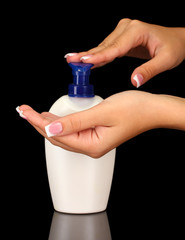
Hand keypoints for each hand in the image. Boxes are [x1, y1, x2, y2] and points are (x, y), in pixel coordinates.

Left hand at [17, 91, 184, 157]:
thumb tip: (51, 129)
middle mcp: (91, 147)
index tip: (25, 112)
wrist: (152, 110)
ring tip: (33, 114)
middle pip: (58, 137)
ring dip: (48, 123)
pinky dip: (60, 123)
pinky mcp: (95, 134)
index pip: (58, 134)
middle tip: (24, 111)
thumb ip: (76, 122)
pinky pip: (73, 131)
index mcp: (92, 145)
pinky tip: (53, 118)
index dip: (38, 122)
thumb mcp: (102, 112)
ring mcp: (93, 141)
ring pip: (64, 134)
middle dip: (38, 124)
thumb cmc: (134, 109)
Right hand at [65, 19, 184, 86]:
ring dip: (89, 56)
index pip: (114, 47)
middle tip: (70, 60)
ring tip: (72, 60)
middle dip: (87, 55)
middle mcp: (127, 28)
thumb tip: (134, 82)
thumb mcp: (166, 60)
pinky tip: (87, 61)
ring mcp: (123, 32)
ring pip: (103, 47)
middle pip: (104, 46)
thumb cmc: (174, 47)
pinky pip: (107, 49)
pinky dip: (97, 56)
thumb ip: (149, 71)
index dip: (99, 56)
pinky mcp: (122, 38)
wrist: (177, 40)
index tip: (84, 61)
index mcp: (137, 31)